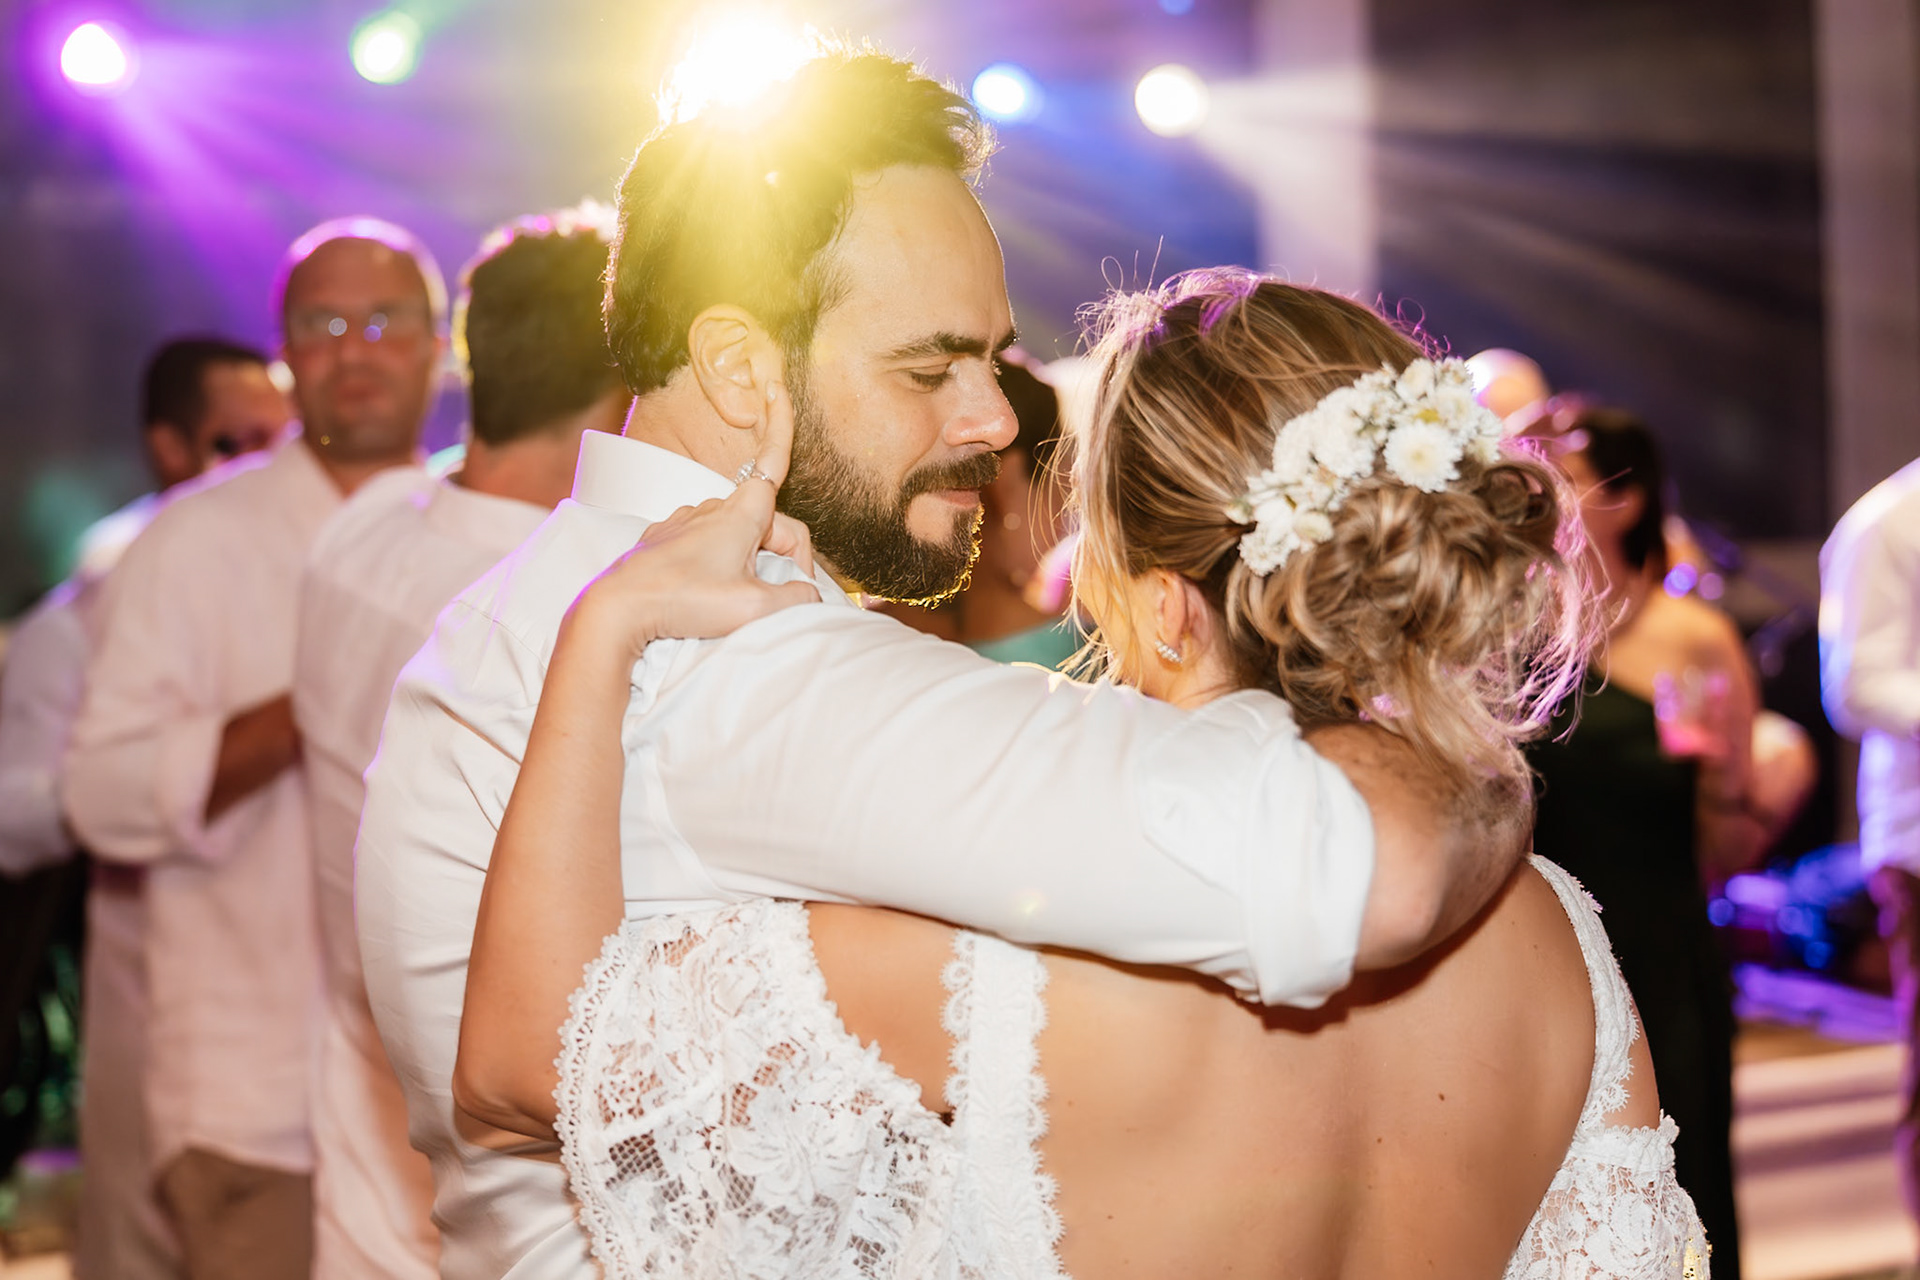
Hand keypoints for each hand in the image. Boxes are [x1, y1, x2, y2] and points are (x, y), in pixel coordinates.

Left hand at [567, 386, 819, 661]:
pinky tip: (710, 589)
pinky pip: (706, 543)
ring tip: (743, 598)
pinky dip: (720, 562)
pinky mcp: (664, 540)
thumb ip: (796, 597)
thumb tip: (808, 591)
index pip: (773, 460)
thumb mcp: (755, 607)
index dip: (781, 425)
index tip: (776, 387)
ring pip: (735, 532)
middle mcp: (712, 508)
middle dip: (784, 552)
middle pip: (767, 518)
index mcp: (741, 513)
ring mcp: (685, 522)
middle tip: (786, 594)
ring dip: (751, 558)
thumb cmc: (685, 602)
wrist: (620, 609)